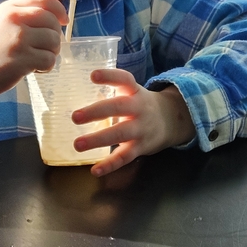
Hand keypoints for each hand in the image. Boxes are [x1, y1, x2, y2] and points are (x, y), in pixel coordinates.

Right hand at [0, 0, 66, 106]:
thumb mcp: (0, 21)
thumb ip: (22, 14)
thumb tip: (55, 17)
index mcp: (9, 8)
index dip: (58, 9)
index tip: (64, 20)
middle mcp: (15, 19)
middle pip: (52, 21)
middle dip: (55, 36)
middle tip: (46, 48)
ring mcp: (19, 38)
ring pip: (54, 41)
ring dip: (51, 53)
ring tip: (37, 59)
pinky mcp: (23, 58)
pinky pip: (49, 59)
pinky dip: (46, 67)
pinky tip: (34, 69)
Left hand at [71, 69, 194, 176]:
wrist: (172, 120)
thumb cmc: (141, 105)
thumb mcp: (132, 92)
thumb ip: (112, 92)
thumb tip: (75, 91)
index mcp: (135, 91)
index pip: (124, 80)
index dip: (109, 76)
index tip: (93, 75)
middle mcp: (139, 108)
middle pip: (119, 107)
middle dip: (96, 112)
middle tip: (74, 117)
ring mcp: (141, 129)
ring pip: (120, 134)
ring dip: (97, 140)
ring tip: (77, 145)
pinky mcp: (141, 147)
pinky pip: (125, 157)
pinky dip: (110, 165)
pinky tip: (95, 170)